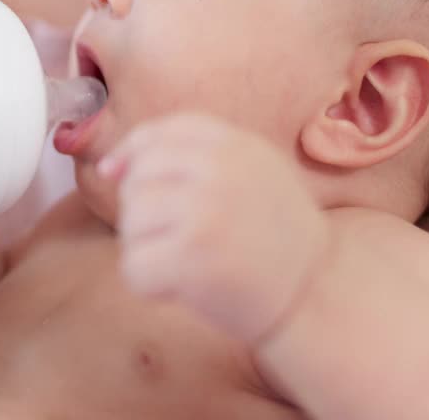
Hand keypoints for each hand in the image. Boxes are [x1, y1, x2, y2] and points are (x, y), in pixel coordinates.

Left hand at [99, 113, 329, 343]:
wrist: (318, 293)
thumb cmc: (276, 237)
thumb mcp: (252, 172)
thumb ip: (190, 157)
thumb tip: (110, 166)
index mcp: (233, 144)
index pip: (156, 134)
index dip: (131, 155)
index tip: (120, 177)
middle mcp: (218, 171)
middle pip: (136, 181)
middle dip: (144, 213)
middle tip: (179, 239)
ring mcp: (204, 212)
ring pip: (130, 223)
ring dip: (147, 249)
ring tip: (188, 263)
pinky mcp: (192, 258)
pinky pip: (134, 266)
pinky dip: (150, 285)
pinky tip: (181, 289)